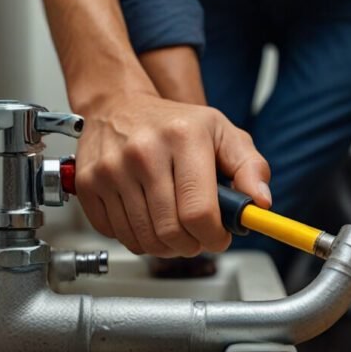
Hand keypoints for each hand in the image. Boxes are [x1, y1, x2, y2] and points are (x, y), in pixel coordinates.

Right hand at [74, 92, 271, 256]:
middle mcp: (143, 152)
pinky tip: (145, 217)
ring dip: (164, 246)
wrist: (117, 105)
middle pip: (171, 233)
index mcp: (183, 137)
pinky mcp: (89, 185)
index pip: (199, 213)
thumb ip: (250, 167)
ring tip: (172, 226)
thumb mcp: (222, 132)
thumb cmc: (173, 122)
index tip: (217, 237)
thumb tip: (261, 203)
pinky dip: (136, 237)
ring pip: (144, 240)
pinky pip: (117, 235)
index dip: (213, 237)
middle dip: (191, 245)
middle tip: (195, 235)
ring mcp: (111, 170)